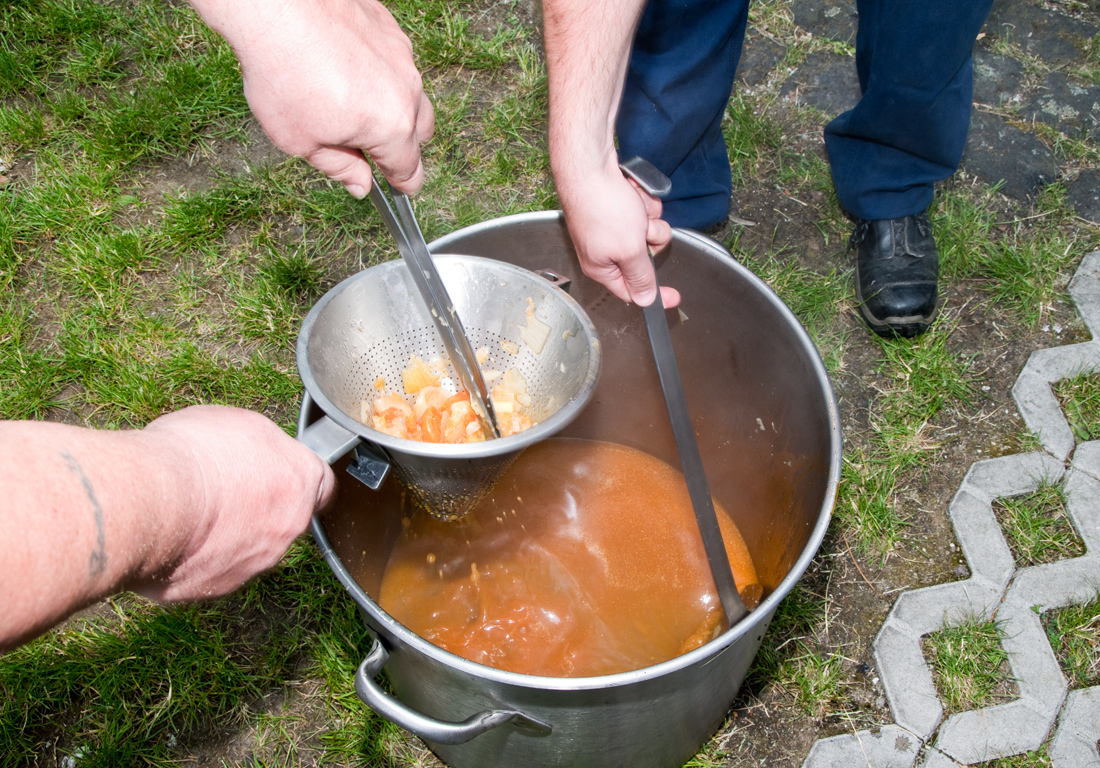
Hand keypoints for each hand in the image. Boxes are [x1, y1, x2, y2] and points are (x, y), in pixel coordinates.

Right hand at [136, 406, 334, 600]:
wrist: (151, 501)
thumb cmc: (192, 455)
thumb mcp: (238, 422)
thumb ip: (262, 444)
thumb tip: (259, 451)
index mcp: (301, 479)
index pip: (322, 484)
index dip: (299, 479)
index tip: (283, 475)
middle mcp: (290, 525)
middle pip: (287, 518)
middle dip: (262, 508)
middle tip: (226, 491)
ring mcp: (258, 560)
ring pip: (253, 548)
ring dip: (232, 535)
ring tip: (194, 513)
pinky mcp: (222, 586)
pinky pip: (217, 570)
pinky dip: (201, 558)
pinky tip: (176, 537)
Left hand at [194, 0, 433, 195]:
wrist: (275, 8)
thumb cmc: (284, 74)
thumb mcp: (302, 141)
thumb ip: (340, 167)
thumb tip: (360, 185)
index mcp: (391, 128)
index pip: (410, 168)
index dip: (404, 183)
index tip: (401, 187)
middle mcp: (406, 90)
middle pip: (421, 130)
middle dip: (403, 144)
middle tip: (374, 148)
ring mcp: (401, 54)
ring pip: (409, 91)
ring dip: (391, 104)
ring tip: (353, 102)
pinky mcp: (387, 26)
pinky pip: (394, 58)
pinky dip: (378, 70)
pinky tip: (345, 67)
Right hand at [559, 162, 678, 306]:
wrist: (590, 167)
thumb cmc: (602, 208)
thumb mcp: (629, 251)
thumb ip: (640, 277)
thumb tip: (645, 300)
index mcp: (601, 268)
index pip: (632, 291)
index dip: (656, 294)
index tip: (675, 298)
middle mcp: (604, 250)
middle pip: (644, 257)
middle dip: (651, 240)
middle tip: (644, 229)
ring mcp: (611, 227)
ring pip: (646, 231)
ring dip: (648, 218)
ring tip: (635, 207)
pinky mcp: (616, 208)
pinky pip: (641, 212)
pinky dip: (642, 203)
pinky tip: (633, 194)